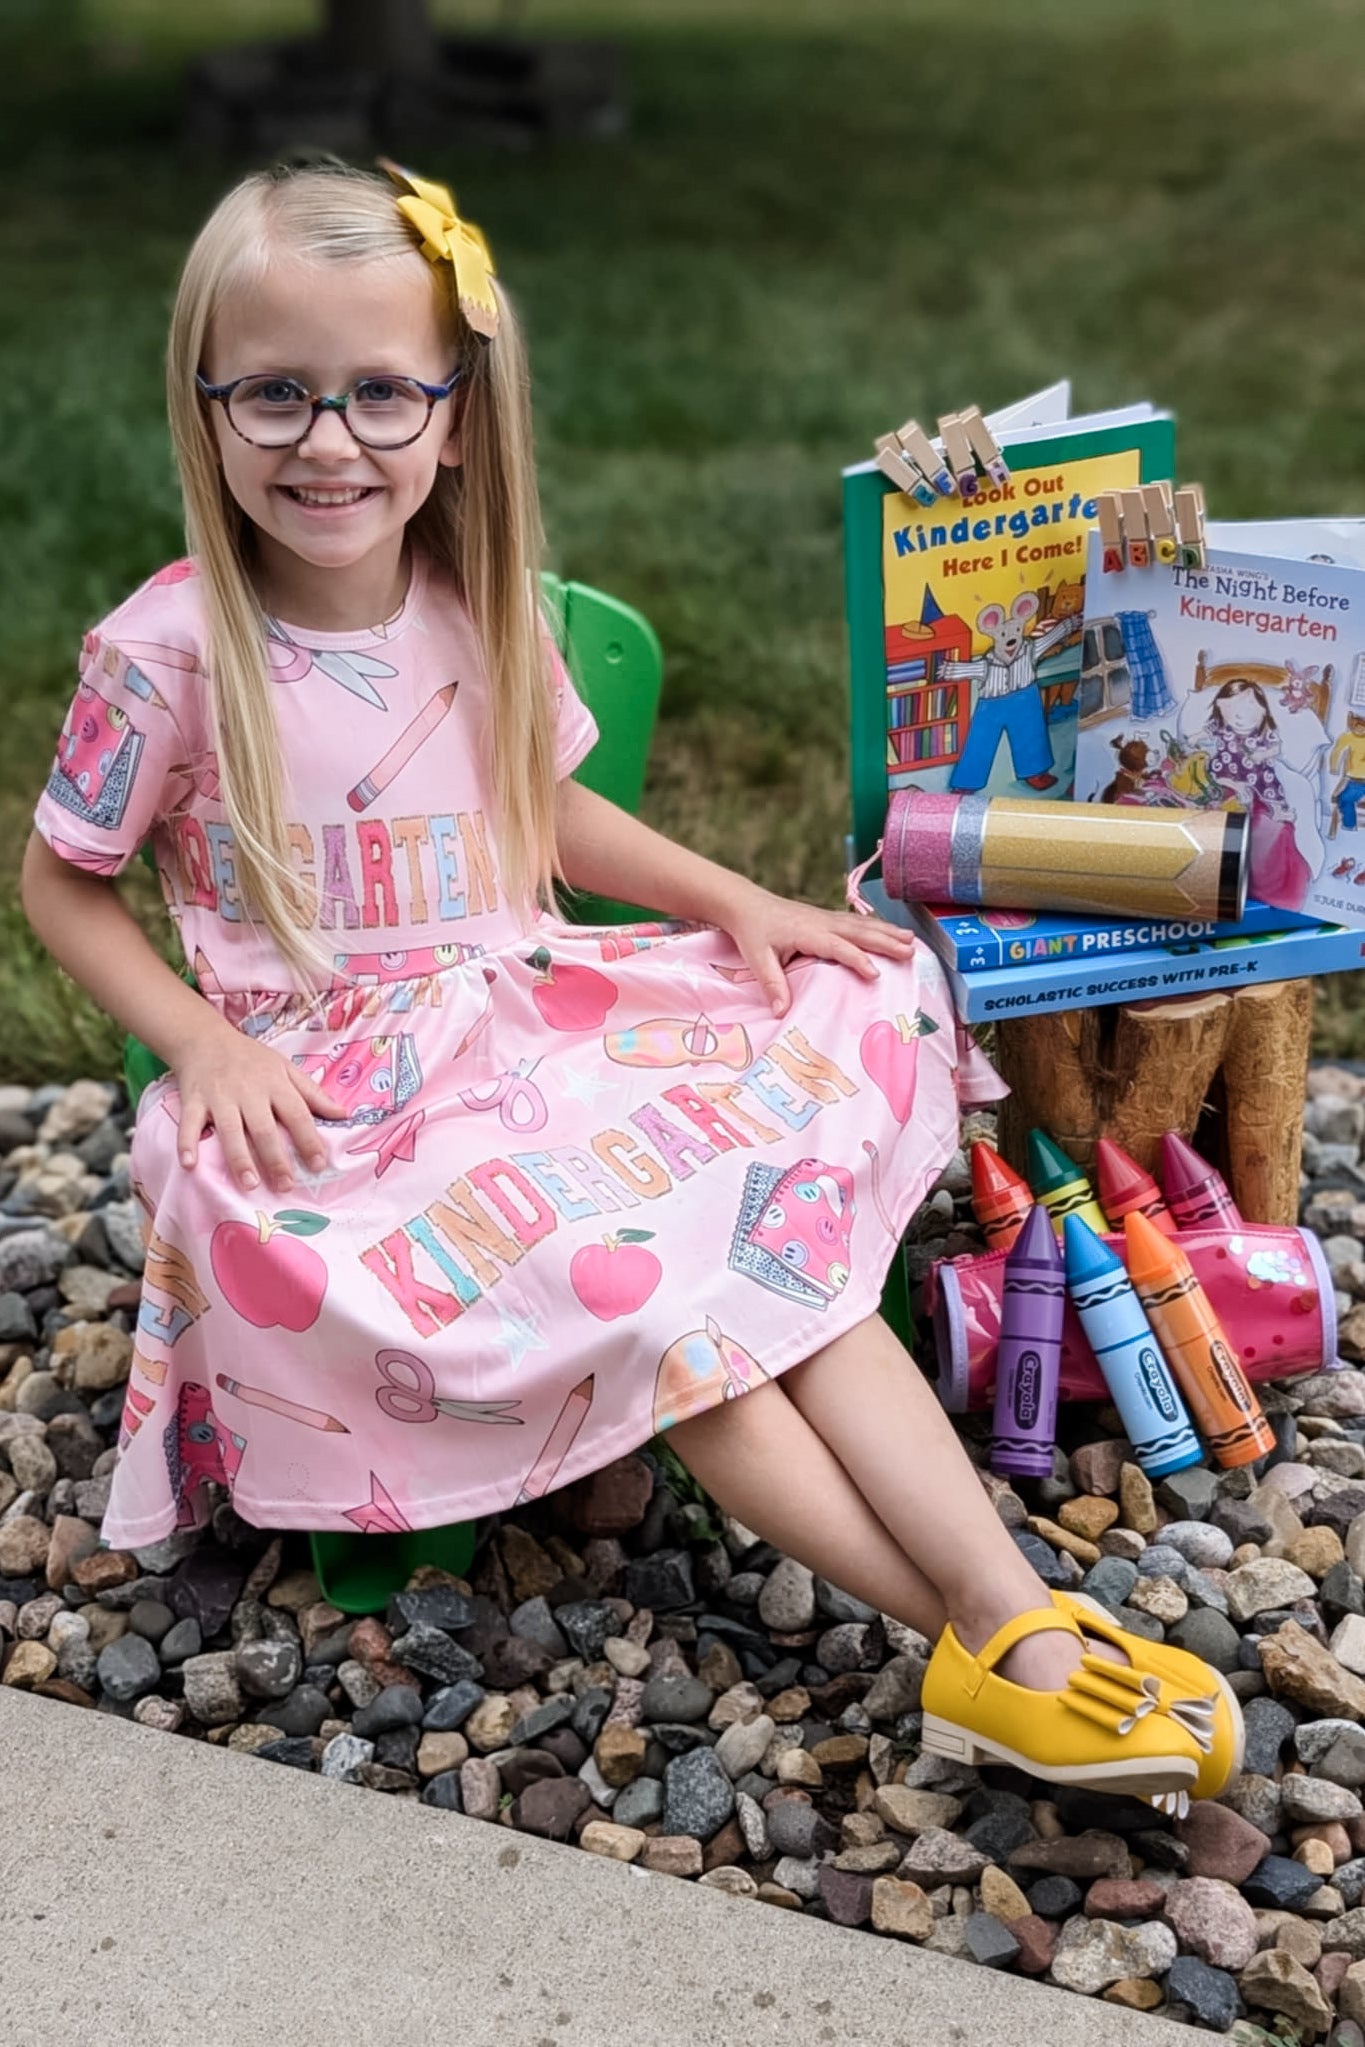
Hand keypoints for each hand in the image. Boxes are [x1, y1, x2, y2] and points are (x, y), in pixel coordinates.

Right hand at [171, 1016, 348, 1193]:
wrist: (205, 1038)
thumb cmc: (250, 1059)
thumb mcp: (285, 1068)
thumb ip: (313, 1094)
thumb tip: (344, 1114)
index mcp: (275, 1083)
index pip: (297, 1114)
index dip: (309, 1140)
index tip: (319, 1165)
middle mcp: (248, 1091)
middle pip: (264, 1128)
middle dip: (275, 1158)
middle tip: (286, 1186)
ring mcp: (219, 1096)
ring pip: (230, 1130)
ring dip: (239, 1158)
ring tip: (250, 1184)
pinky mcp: (192, 1100)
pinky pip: (189, 1123)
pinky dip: (187, 1143)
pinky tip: (190, 1165)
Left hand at [719, 882, 915, 1017]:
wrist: (747, 904)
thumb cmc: (752, 931)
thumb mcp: (757, 959)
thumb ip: (772, 984)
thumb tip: (781, 1011)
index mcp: (807, 932)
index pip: (837, 946)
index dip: (857, 959)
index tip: (875, 975)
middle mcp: (822, 922)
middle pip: (859, 932)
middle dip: (886, 942)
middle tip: (910, 953)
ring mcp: (826, 918)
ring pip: (862, 925)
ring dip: (888, 932)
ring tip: (912, 941)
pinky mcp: (827, 918)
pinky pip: (857, 923)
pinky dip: (877, 928)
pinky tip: (891, 932)